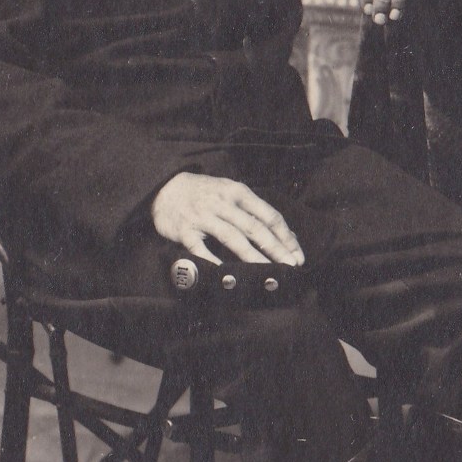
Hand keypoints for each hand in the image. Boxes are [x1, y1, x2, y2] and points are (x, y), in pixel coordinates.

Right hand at [150, 172, 304, 265]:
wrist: (164, 187)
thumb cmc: (204, 193)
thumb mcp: (230, 192)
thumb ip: (254, 211)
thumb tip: (284, 235)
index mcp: (238, 192)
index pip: (269, 215)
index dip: (285, 237)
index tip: (297, 255)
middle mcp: (223, 203)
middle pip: (254, 227)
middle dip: (275, 248)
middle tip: (290, 266)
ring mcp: (203, 216)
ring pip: (232, 237)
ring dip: (253, 256)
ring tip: (268, 272)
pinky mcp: (185, 230)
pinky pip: (201, 249)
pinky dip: (215, 262)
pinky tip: (228, 274)